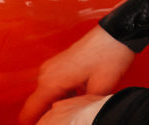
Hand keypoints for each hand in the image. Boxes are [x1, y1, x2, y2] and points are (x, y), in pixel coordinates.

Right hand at [19, 26, 134, 124]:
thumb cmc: (110, 56)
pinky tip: (78, 100)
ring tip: (73, 113)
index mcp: (51, 81)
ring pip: (47, 96)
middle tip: (64, 122)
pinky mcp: (60, 64)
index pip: (30, 112)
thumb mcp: (99, 90)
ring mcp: (52, 67)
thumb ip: (80, 108)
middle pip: (38, 105)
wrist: (118, 33)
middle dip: (47, 117)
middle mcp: (46, 73)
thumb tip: (75, 118)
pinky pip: (54, 86)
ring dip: (56, 106)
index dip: (34, 124)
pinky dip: (62, 96)